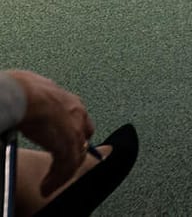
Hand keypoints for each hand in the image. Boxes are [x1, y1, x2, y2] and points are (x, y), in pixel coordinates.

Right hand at [6, 70, 93, 195]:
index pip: (81, 122)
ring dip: (63, 174)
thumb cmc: (24, 90)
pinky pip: (66, 168)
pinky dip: (56, 181)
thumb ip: (40, 97)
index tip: (66, 145)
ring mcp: (75, 131)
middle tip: (61, 169)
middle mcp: (78, 116)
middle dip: (74, 154)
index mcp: (70, 102)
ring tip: (50, 185)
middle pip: (83, 141)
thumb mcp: (37, 89)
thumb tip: (27, 91)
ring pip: (75, 158)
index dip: (75, 135)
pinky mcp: (68, 146)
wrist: (26, 96)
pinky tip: (47, 187)